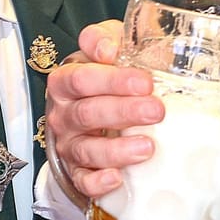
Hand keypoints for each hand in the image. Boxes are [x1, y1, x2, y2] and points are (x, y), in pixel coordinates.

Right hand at [44, 20, 162, 200]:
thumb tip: (109, 48)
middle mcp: (64, 114)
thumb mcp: (109, 48)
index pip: (82, 78)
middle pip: (87, 113)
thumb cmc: (107, 76)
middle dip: (123, 112)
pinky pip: (82, 180)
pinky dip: (97, 182)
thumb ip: (109, 38)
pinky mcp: (76, 172)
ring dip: (116, 149)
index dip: (112, 80)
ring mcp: (69, 145)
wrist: (95, 108)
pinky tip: (116, 179)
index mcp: (67, 81)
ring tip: (147, 147)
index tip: (145, 82)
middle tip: (155, 111)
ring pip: (87, 149)